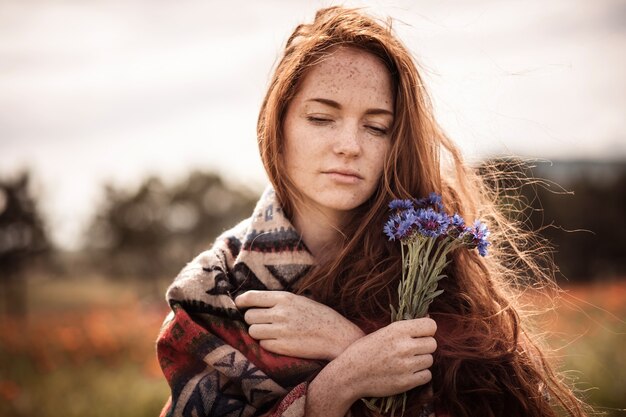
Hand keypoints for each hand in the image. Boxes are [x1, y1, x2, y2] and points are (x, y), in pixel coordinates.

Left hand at [234, 290, 364, 360]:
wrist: (337, 336)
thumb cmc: (320, 316)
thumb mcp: (300, 300)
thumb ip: (279, 301)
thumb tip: (255, 302)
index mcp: (284, 298)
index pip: (251, 297)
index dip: (241, 301)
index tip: (238, 304)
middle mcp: (280, 313)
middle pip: (249, 316)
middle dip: (253, 319)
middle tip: (263, 321)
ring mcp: (280, 331)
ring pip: (253, 331)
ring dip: (258, 332)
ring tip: (271, 332)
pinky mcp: (282, 347)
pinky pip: (263, 344)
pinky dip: (267, 343)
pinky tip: (279, 341)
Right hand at [321, 318, 436, 400]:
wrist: (350, 374)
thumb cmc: (365, 350)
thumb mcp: (383, 332)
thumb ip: (405, 328)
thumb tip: (429, 319)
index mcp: (397, 330)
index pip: (431, 326)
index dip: (427, 330)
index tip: (421, 335)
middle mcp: (403, 346)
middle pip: (432, 344)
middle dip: (425, 346)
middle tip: (412, 350)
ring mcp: (405, 365)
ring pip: (430, 360)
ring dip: (421, 361)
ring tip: (406, 362)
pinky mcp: (406, 382)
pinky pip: (427, 376)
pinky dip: (420, 375)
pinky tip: (408, 372)